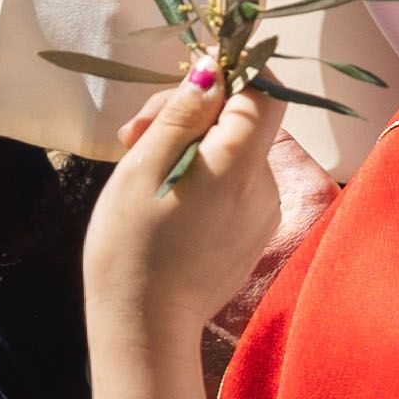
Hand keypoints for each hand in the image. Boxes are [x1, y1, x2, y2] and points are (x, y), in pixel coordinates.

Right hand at [83, 69, 290, 398]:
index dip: (232, 76)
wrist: (144, 328)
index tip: (184, 86)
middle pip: (243, 123)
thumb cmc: (132, 243)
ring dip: (190, 151)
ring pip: (233, 157)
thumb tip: (214, 71)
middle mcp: (264, 185)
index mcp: (240, 162)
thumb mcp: (144, 165)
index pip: (266, 92)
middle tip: (132, 135)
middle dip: (190, 117)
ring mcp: (262, 215)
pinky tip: (164, 203)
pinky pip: (232, 190)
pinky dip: (202, 183)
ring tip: (140, 173)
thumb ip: (182, 113)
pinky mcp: (251, 238)